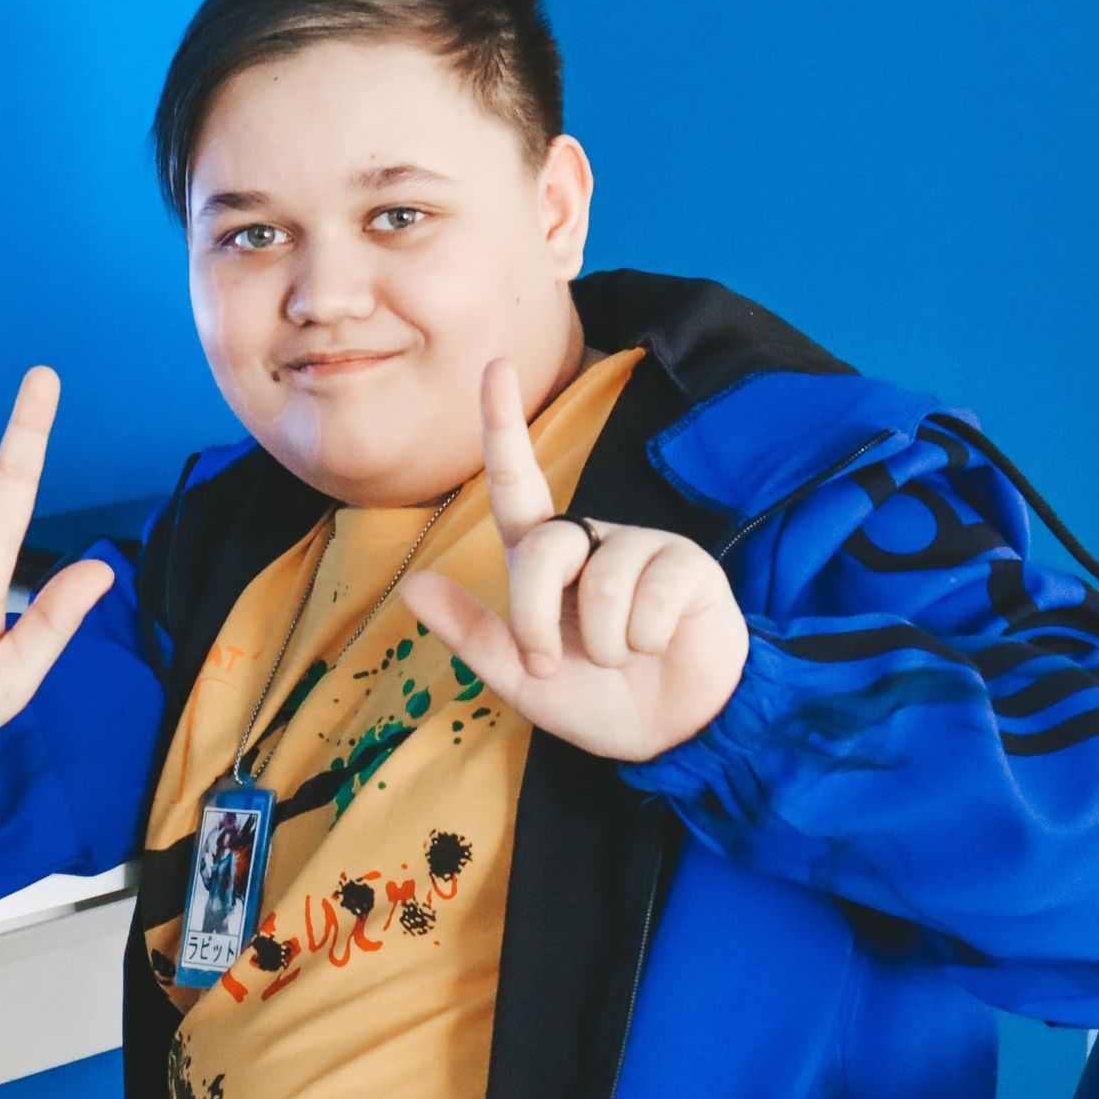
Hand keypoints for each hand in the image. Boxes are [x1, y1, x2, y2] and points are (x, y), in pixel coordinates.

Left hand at [399, 358, 750, 763]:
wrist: (674, 733)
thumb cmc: (597, 699)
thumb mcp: (521, 677)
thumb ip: (471, 634)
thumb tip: (412, 585)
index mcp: (544, 560)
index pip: (516, 482)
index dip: (503, 424)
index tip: (494, 365)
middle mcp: (590, 541)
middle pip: (544, 546)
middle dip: (536, 617)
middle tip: (548, 663)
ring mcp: (641, 548)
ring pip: (600, 579)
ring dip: (602, 642)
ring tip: (621, 658)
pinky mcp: (687, 566)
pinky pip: (650, 594)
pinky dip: (644, 638)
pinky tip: (659, 645)